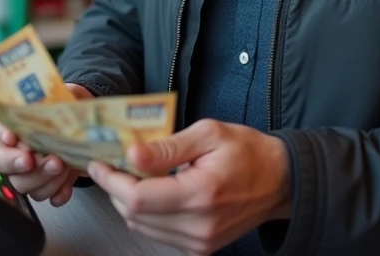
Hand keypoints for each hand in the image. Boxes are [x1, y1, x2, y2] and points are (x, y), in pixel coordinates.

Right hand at [0, 82, 92, 206]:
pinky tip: (66, 185)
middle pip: (0, 163)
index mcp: (12, 123)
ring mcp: (28, 171)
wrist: (90, 126)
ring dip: (43, 178)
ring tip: (62, 164)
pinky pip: (46, 197)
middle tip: (39, 158)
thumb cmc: (69, 108)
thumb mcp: (61, 94)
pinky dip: (57, 192)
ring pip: (22, 185)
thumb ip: (51, 96)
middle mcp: (13, 149)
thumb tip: (47, 98)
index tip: (12, 136)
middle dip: (19, 163)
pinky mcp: (48, 185)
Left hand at [87, 118, 291, 255]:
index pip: (138, 197)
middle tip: (112, 162)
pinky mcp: (199, 247)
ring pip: (141, 226)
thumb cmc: (247, 152)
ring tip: (131, 174)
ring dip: (128, 201)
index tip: (99, 162)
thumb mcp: (208, 134)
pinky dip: (146, 213)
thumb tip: (131, 154)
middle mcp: (199, 225)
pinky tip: (151, 191)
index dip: (111, 180)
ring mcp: (199, 242)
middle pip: (134, 214)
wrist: (280, 181)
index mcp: (201, 193)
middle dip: (115, 187)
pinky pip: (157, 233)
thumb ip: (167, 146)